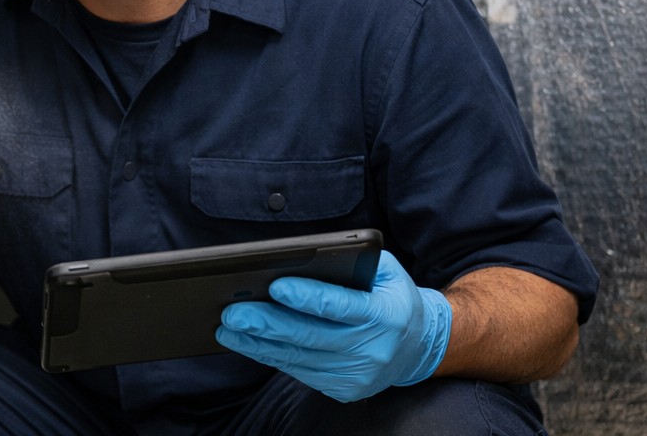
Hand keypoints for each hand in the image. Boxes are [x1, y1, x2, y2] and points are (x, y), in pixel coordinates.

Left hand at [215, 250, 451, 402]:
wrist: (418, 346)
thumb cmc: (392, 298)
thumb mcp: (387, 272)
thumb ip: (353, 260)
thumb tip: (304, 257)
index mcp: (386, 315)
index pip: (340, 306)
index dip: (306, 297)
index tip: (274, 286)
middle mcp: (373, 350)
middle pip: (310, 336)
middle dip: (267, 323)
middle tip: (232, 312)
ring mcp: (358, 375)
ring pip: (299, 359)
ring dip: (258, 345)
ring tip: (228, 329)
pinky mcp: (345, 390)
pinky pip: (301, 372)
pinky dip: (271, 357)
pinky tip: (248, 344)